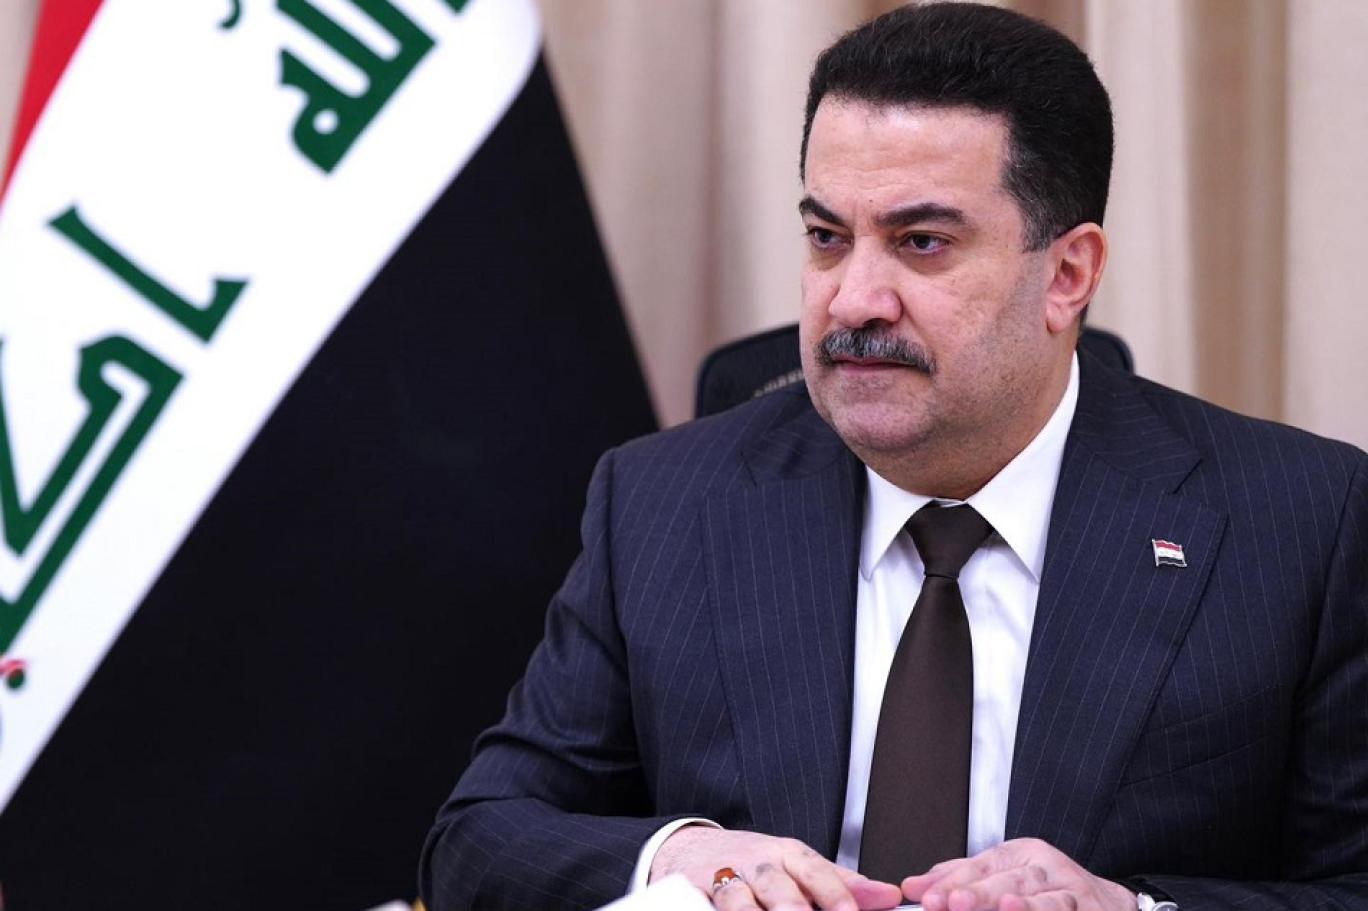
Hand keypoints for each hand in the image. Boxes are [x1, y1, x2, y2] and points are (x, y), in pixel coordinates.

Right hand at [652, 825, 902, 910]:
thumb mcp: (799, 865)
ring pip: (736, 898)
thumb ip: (842, 883)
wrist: (694, 849)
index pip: (815, 871)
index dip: (835, 893)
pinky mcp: (693, 894)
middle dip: (792, 905)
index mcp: (787, 854)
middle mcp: (757, 864)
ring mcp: (724, 879)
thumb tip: (889, 897)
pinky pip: (703, 907)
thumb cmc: (755, 863)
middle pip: (776, 884)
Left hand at [900, 838, 1134, 910]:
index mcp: (1024, 854)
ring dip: (1023, 907)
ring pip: (1045, 900)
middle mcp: (1049, 869)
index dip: (953, 881)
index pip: (983, 864)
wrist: (1111, 904)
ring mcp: (1074, 893)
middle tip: (952, 903)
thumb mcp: (1005, 875)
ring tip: (1003, 908)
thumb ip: (960, 879)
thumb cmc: (1048, 890)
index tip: (927, 897)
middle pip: (1010, 880)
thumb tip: (912, 887)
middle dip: (980, 894)